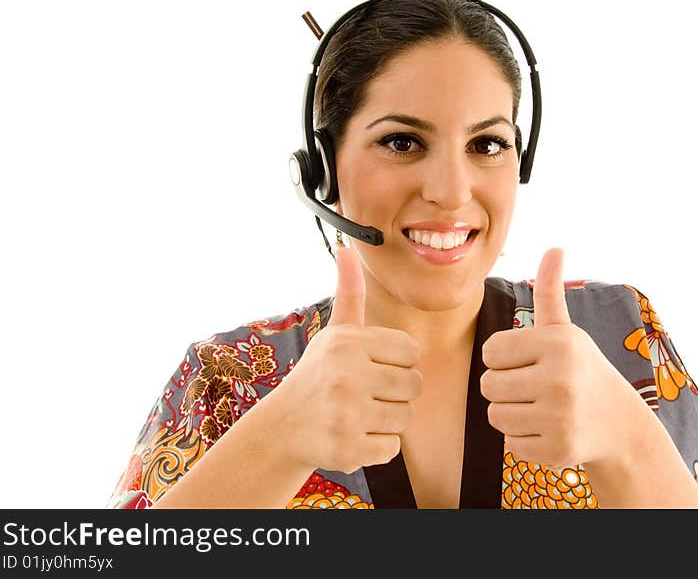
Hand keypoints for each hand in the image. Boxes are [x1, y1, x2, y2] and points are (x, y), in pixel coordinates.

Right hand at [265, 243, 422, 473]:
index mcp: (349, 343)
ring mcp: (346, 414)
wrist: (282, 427)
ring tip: (360, 413)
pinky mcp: (347, 449)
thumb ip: (349, 293)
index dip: (397, 362)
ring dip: (389, 419)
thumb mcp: (334, 333)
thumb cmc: (318, 375)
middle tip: (368, 393)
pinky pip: (393, 448)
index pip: (412, 351)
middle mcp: (347, 375)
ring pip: (407, 417)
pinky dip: (378, 446)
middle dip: (396, 392)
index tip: (373, 367)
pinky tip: (354, 434)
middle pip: (415, 385)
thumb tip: (346, 247)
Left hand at [480, 248, 641, 469]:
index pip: (490, 352)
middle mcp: (559, 379)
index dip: (503, 358)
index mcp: (557, 343)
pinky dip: (523, 439)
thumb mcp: (565, 330)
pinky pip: (510, 443)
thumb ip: (549, 291)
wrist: (618, 423)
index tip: (528, 361)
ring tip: (541, 407)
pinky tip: (549, 429)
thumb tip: (555, 247)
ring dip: (511, 413)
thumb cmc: (581, 368)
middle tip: (534, 387)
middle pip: (488, 385)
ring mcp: (559, 417)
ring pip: (495, 415)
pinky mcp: (556, 450)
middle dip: (505, 386)